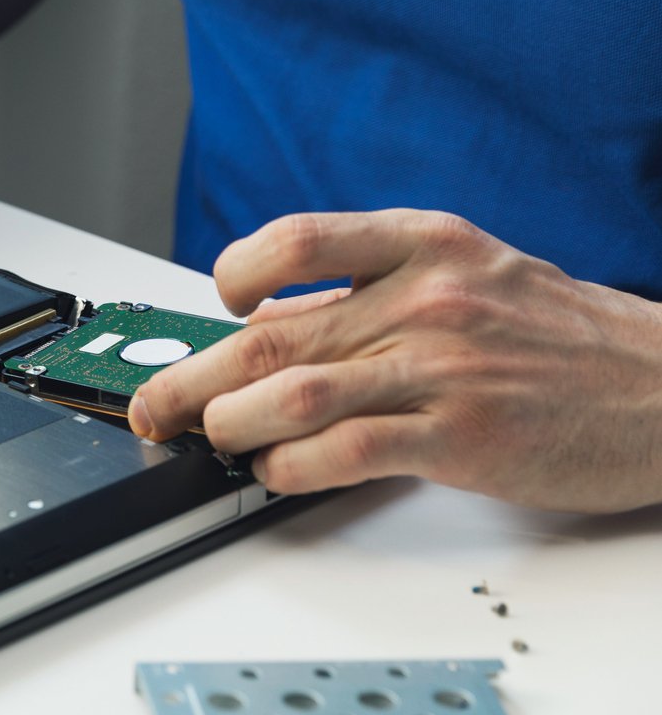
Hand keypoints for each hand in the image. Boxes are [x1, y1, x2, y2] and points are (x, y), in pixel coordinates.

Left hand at [129, 210, 661, 512]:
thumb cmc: (562, 336)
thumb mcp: (473, 275)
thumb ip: (377, 289)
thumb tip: (272, 326)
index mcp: (423, 244)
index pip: (295, 240)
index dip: (234, 273)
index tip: (215, 304)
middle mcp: (426, 298)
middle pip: (270, 334)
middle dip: (192, 378)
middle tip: (153, 405)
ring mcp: (443, 368)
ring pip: (294, 393)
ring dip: (231, 426)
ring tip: (210, 441)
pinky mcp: (462, 439)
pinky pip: (344, 452)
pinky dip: (290, 468)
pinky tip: (277, 473)